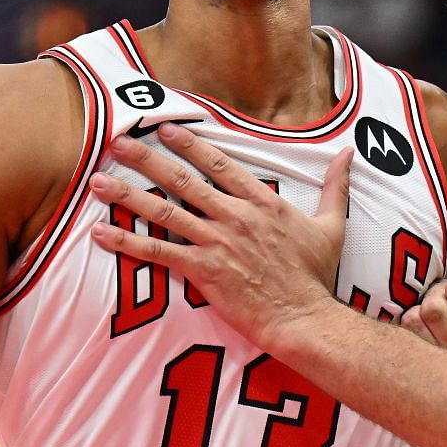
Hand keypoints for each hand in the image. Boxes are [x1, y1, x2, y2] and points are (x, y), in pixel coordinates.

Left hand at [89, 123, 350, 350]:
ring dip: (127, 195)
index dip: (189, 144)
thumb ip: (335, 187)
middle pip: (183, 179)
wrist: (305, 318)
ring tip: (98, 181)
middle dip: (146, 158)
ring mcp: (217, 243)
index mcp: (263, 202)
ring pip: (164, 211)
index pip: (219, 164)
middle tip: (117, 142)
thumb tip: (349, 154)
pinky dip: (128, 242)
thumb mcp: (332, 226)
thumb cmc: (317, 277)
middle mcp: (235, 216)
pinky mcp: (203, 271)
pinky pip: (157, 254)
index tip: (164, 128)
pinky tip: (101, 233)